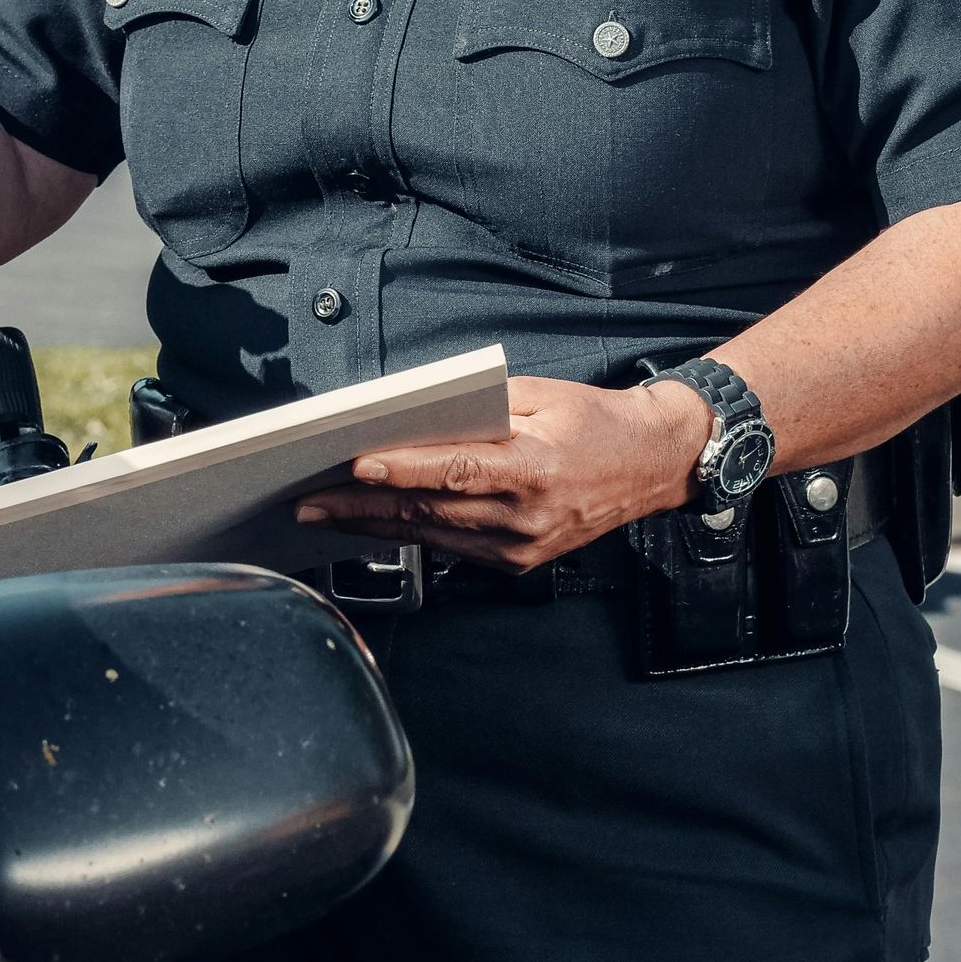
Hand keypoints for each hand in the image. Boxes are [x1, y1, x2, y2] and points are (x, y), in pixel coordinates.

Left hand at [295, 374, 713, 571]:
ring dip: (373, 525)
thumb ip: (479, 414)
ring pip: (431, 536)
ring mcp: (521, 548)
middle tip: (308, 501)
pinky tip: (371, 522)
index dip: (403, 471)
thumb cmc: (595, 423)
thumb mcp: (541, 398)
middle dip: (362, 506)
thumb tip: (413, 421)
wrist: (652, 466)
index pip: (456, 473)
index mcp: (537, 470)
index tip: (356, 464)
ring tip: (323, 513)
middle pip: (429, 512)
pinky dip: (409, 532)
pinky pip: (450, 547)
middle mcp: (526, 518)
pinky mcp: (516, 563)